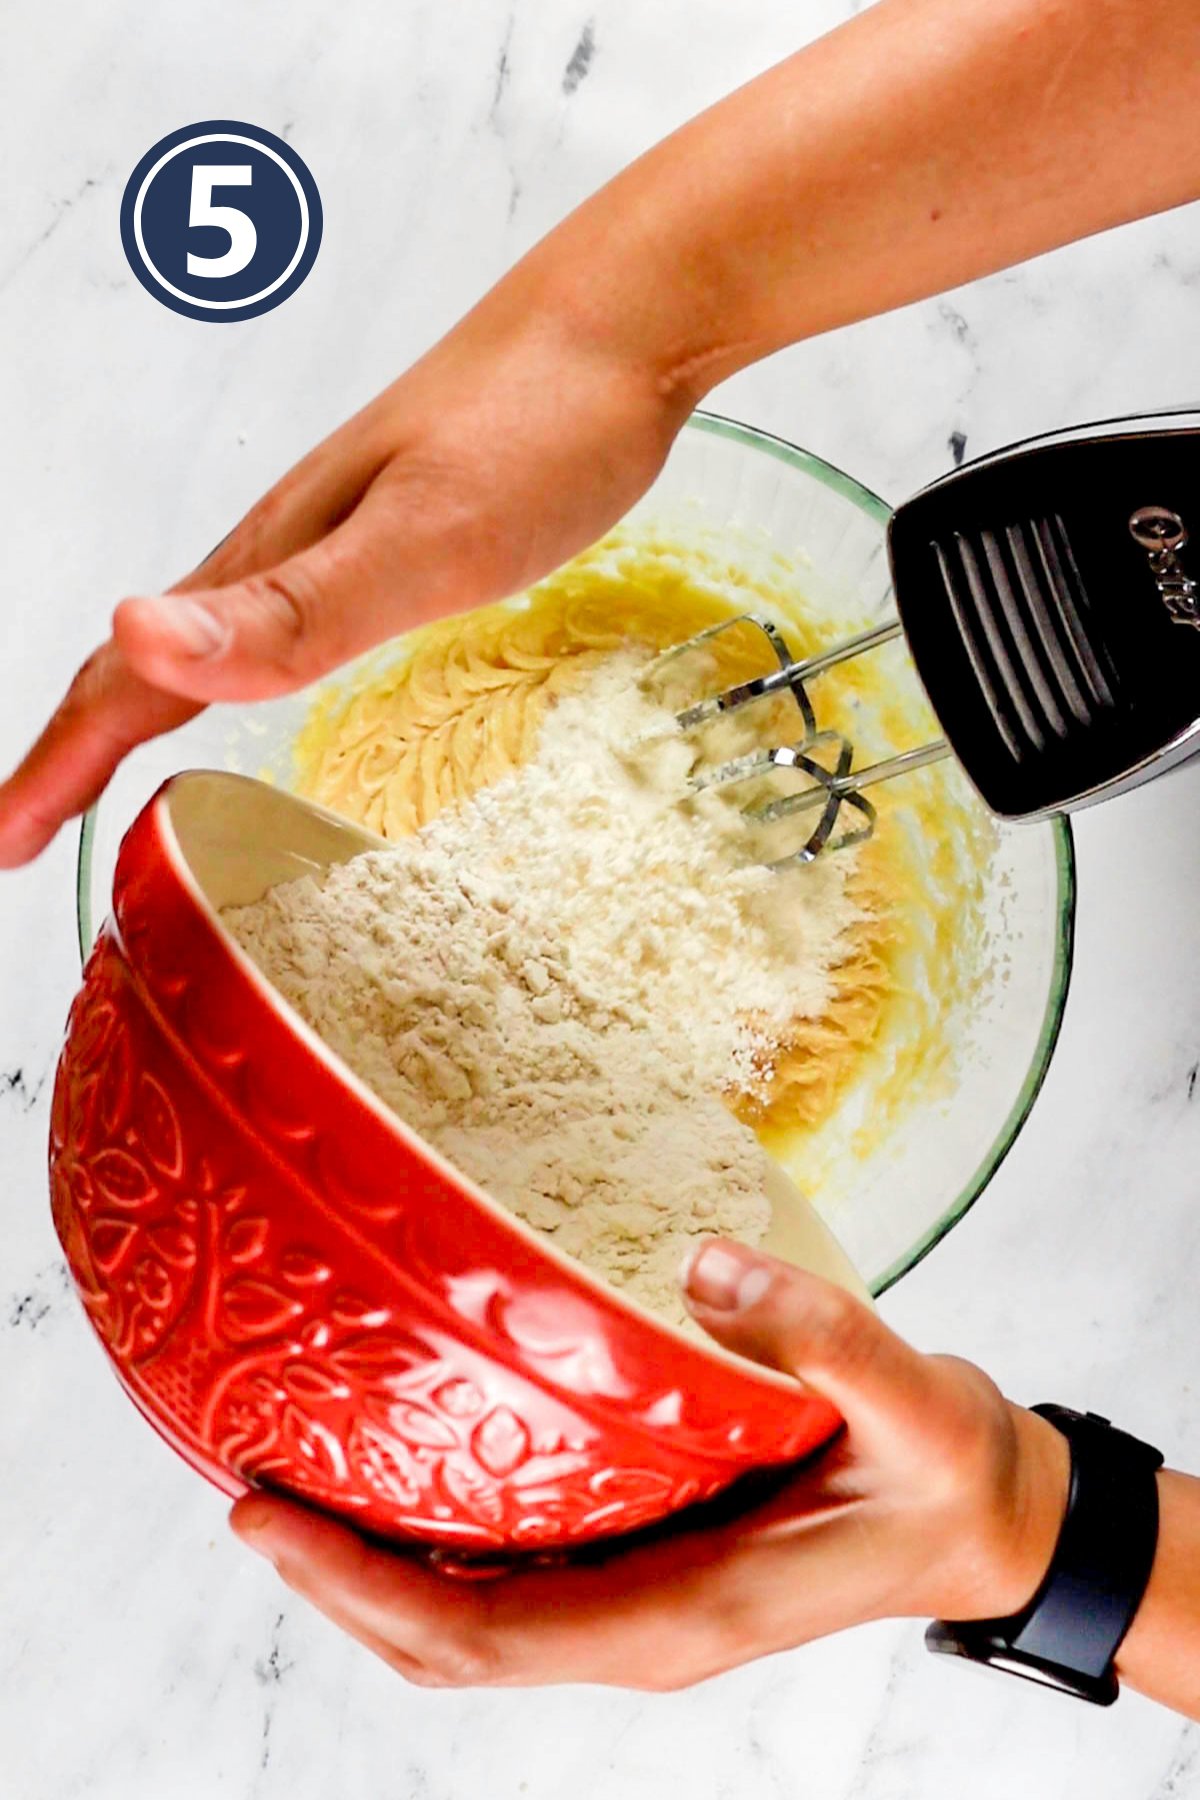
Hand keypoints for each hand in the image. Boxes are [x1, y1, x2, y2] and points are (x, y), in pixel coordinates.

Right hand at [0, 288, 683, 866]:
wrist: (619, 326)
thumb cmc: (537, 425)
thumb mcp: (421, 538)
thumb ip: (291, 606)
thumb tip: (135, 634)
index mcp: (270, 557)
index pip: (132, 676)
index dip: (60, 764)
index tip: (5, 840)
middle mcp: (284, 545)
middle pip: (144, 655)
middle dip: (73, 745)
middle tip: (29, 825)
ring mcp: (333, 535)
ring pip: (202, 637)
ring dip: (137, 706)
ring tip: (108, 770)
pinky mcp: (389, 533)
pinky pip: (274, 618)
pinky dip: (229, 668)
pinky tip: (258, 681)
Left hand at [230, 1239, 1069, 1689]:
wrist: (985, 1517)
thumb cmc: (940, 1472)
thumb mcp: (906, 1401)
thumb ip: (818, 1336)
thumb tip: (707, 1266)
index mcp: (679, 1613)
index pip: (480, 1634)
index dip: (359, 1588)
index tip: (267, 1517)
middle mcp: (638, 1626)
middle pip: (445, 1645)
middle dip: (336, 1584)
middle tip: (247, 1491)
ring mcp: (638, 1602)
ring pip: (468, 1624)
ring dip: (374, 1573)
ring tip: (299, 1482)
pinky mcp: (647, 1565)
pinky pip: (513, 1581)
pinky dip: (437, 1551)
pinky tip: (414, 1468)